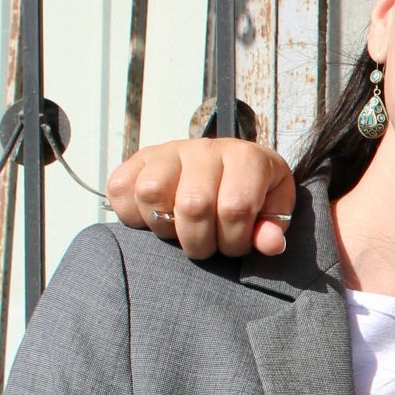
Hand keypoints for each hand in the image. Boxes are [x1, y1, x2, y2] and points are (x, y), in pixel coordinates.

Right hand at [104, 138, 296, 259]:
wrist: (227, 163)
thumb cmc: (252, 191)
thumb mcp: (273, 207)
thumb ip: (273, 227)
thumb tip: (270, 244)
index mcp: (245, 157)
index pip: (235, 208)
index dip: (235, 240)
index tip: (235, 244)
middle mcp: (205, 148)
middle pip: (193, 205)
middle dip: (200, 242)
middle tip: (206, 245)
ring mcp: (168, 150)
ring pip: (151, 193)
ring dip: (164, 227)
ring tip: (180, 231)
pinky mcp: (138, 159)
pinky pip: (121, 189)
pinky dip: (132, 214)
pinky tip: (154, 220)